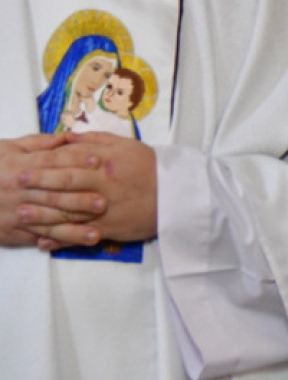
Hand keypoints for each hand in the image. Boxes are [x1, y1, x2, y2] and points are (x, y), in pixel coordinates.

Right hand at [0, 133, 102, 246]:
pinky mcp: (14, 233)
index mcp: (19, 167)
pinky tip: (77, 243)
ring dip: (74, 227)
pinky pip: (40, 237)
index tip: (98, 160)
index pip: (51, 162)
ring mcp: (17, 214)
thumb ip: (38, 143)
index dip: (75, 160)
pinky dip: (59, 241)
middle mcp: (20, 191)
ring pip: (49, 221)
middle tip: (104, 202)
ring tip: (97, 231)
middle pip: (53, 195)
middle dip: (79, 199)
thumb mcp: (7, 149)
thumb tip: (67, 136)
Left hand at [15, 133, 156, 249]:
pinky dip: (62, 239)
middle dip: (39, 184)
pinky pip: (81, 234)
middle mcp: (103, 183)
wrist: (177, 194)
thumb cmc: (150, 167)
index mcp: (105, 162)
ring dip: (43, 214)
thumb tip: (68, 137)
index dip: (45, 163)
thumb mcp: (127, 145)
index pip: (70, 160)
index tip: (25, 164)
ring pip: (69, 211)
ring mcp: (105, 207)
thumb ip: (96, 140)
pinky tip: (44, 242)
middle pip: (66, 183)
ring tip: (21, 215)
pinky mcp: (110, 227)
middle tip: (17, 184)